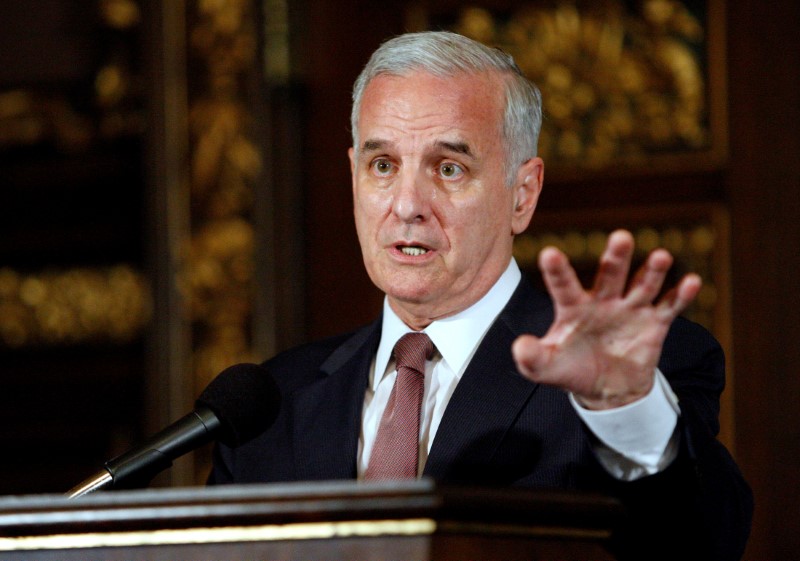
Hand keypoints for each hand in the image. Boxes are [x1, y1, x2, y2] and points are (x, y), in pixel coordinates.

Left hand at [512, 230, 701, 409]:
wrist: (607, 390)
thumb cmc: (571, 371)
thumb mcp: (547, 369)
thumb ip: (532, 358)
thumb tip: (519, 346)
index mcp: (573, 307)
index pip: (563, 286)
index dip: (557, 271)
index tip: (549, 254)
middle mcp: (603, 301)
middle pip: (609, 274)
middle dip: (616, 258)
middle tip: (620, 238)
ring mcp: (630, 309)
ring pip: (642, 284)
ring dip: (652, 271)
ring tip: (660, 256)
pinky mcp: (654, 323)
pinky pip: (669, 307)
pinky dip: (680, 295)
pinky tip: (691, 282)